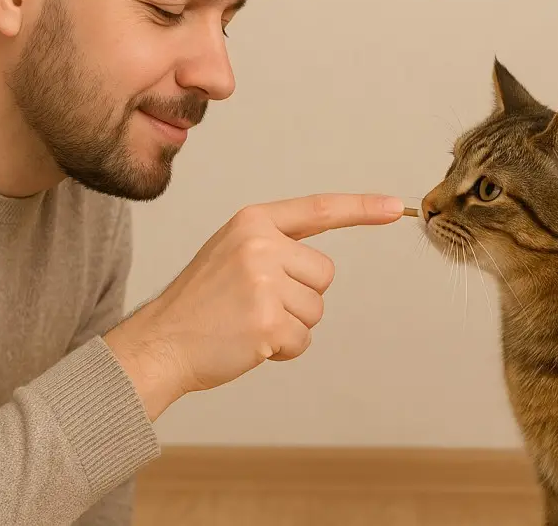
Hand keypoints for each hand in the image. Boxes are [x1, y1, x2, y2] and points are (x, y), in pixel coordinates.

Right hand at [104, 193, 403, 419]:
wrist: (160, 342)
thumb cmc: (200, 303)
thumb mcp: (231, 253)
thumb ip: (273, 247)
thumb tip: (322, 269)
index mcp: (252, 221)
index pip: (320, 209)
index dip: (362, 208)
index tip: (397, 207)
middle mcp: (260, 244)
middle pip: (324, 274)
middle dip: (301, 297)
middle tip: (254, 305)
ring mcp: (264, 282)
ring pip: (317, 309)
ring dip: (291, 325)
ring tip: (247, 323)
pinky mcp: (268, 321)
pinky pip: (304, 339)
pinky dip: (284, 350)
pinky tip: (250, 344)